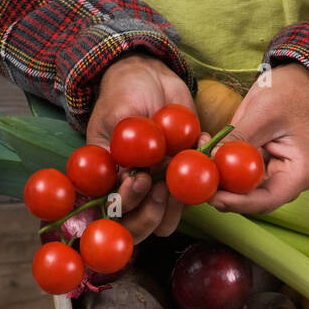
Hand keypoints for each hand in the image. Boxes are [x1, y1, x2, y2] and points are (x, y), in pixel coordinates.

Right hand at [87, 55, 198, 240]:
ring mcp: (157, 191)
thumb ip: (120, 142)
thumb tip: (127, 176)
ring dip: (177, 206)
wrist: (151, 79)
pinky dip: (201, 178)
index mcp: (108, 181)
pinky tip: (201, 144)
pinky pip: (192, 198)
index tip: (141, 180)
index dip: (127, 204)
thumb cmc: (126, 93)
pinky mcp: (182, 184)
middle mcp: (131, 193)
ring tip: (184, 168)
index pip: (113, 211)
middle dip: (152, 214)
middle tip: (164, 187)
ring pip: (165, 223)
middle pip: (138, 228)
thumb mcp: (118, 112)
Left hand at [212, 63, 308, 214]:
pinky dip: (224, 167)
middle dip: (224, 194)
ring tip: (200, 158)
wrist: (302, 81)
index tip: (213, 198)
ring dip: (221, 179)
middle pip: (253, 200)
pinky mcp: (263, 166)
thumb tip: (212, 157)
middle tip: (199, 185)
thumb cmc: (291, 92)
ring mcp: (276, 174)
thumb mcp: (263, 112)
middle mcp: (288, 181)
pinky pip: (241, 174)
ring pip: (244, 189)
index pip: (266, 200)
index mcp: (299, 174)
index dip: (238, 203)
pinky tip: (207, 152)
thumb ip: (239, 138)